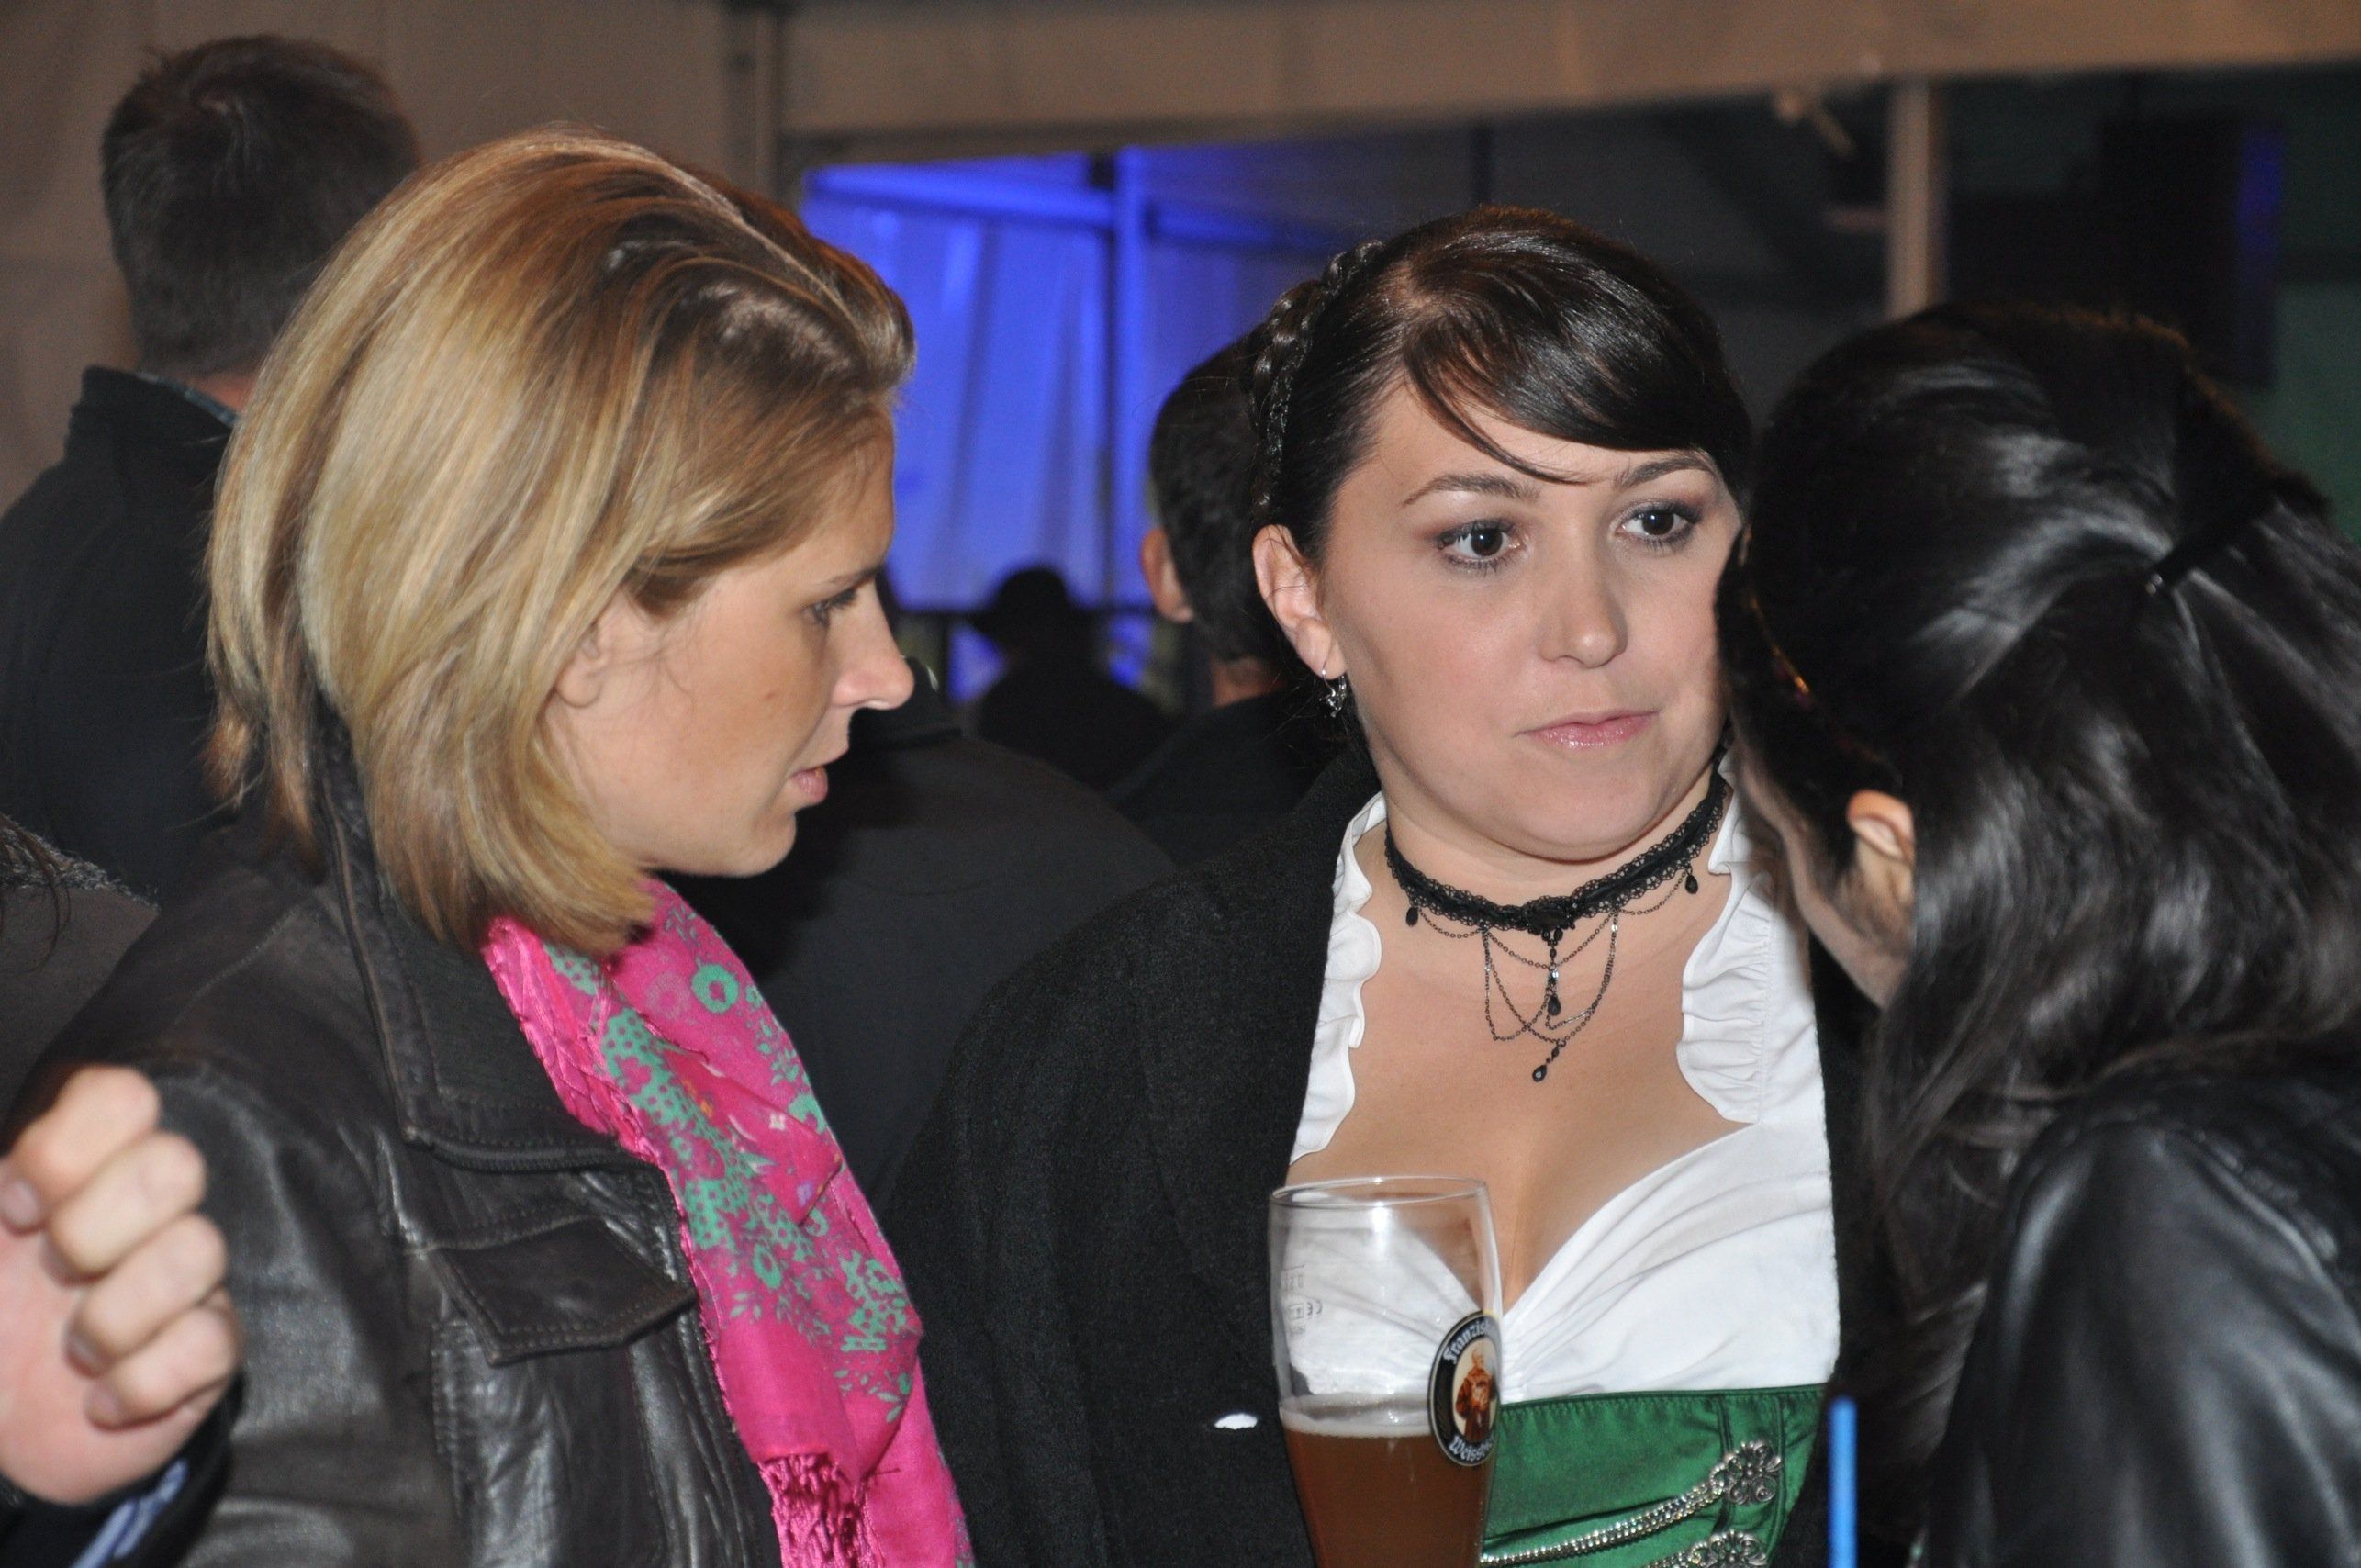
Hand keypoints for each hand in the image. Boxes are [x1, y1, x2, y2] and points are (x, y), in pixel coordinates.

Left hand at [0, 1066, 238, 1505]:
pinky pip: (212, 1343)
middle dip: (97, 1227)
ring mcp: (182, 1285)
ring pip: (201, 1250)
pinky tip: (101, 1401)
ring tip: (72, 1355)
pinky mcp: (206, 1357)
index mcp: (74, 1178)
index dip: (71, 1145)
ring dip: (114, 1317)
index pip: (122, 1096)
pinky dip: (143, 1383)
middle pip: (176, 1162)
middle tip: (53, 1275)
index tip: (16, 1208)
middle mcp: (138, 1219)